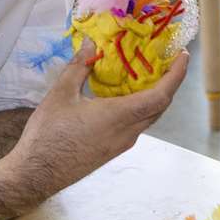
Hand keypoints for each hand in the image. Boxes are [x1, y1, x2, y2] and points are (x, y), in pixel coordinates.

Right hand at [1, 52, 187, 196]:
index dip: (176, 75)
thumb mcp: (60, 94)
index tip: (183, 56)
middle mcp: (128, 132)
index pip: (161, 95)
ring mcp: (122, 143)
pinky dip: (140, 106)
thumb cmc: (48, 134)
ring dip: (155, 95)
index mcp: (119, 117)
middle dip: (169, 82)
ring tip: (148, 73)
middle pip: (160, 106)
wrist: (37, 174)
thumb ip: (79, 67)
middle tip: (167, 59)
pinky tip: (125, 95)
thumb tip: (91, 44)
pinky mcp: (113, 149)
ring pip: (149, 116)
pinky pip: (136, 124)